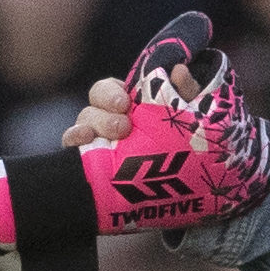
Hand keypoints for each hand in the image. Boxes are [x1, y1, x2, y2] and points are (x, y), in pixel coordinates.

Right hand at [79, 13, 269, 236]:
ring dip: (92, 126)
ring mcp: (100, 146)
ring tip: (115, 137)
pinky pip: (72, 149)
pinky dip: (73, 142)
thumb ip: (190, 97)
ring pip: (83, 123)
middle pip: (94, 102)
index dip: (112, 91)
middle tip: (123, 124)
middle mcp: (113, 123)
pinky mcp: (92, 169)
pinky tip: (83, 144)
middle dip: (104, 108)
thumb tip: (179, 69)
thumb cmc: (192, 155)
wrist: (192, 201)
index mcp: (135, 108)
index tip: (125, 102)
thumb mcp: (197, 126)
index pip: (112, 89)